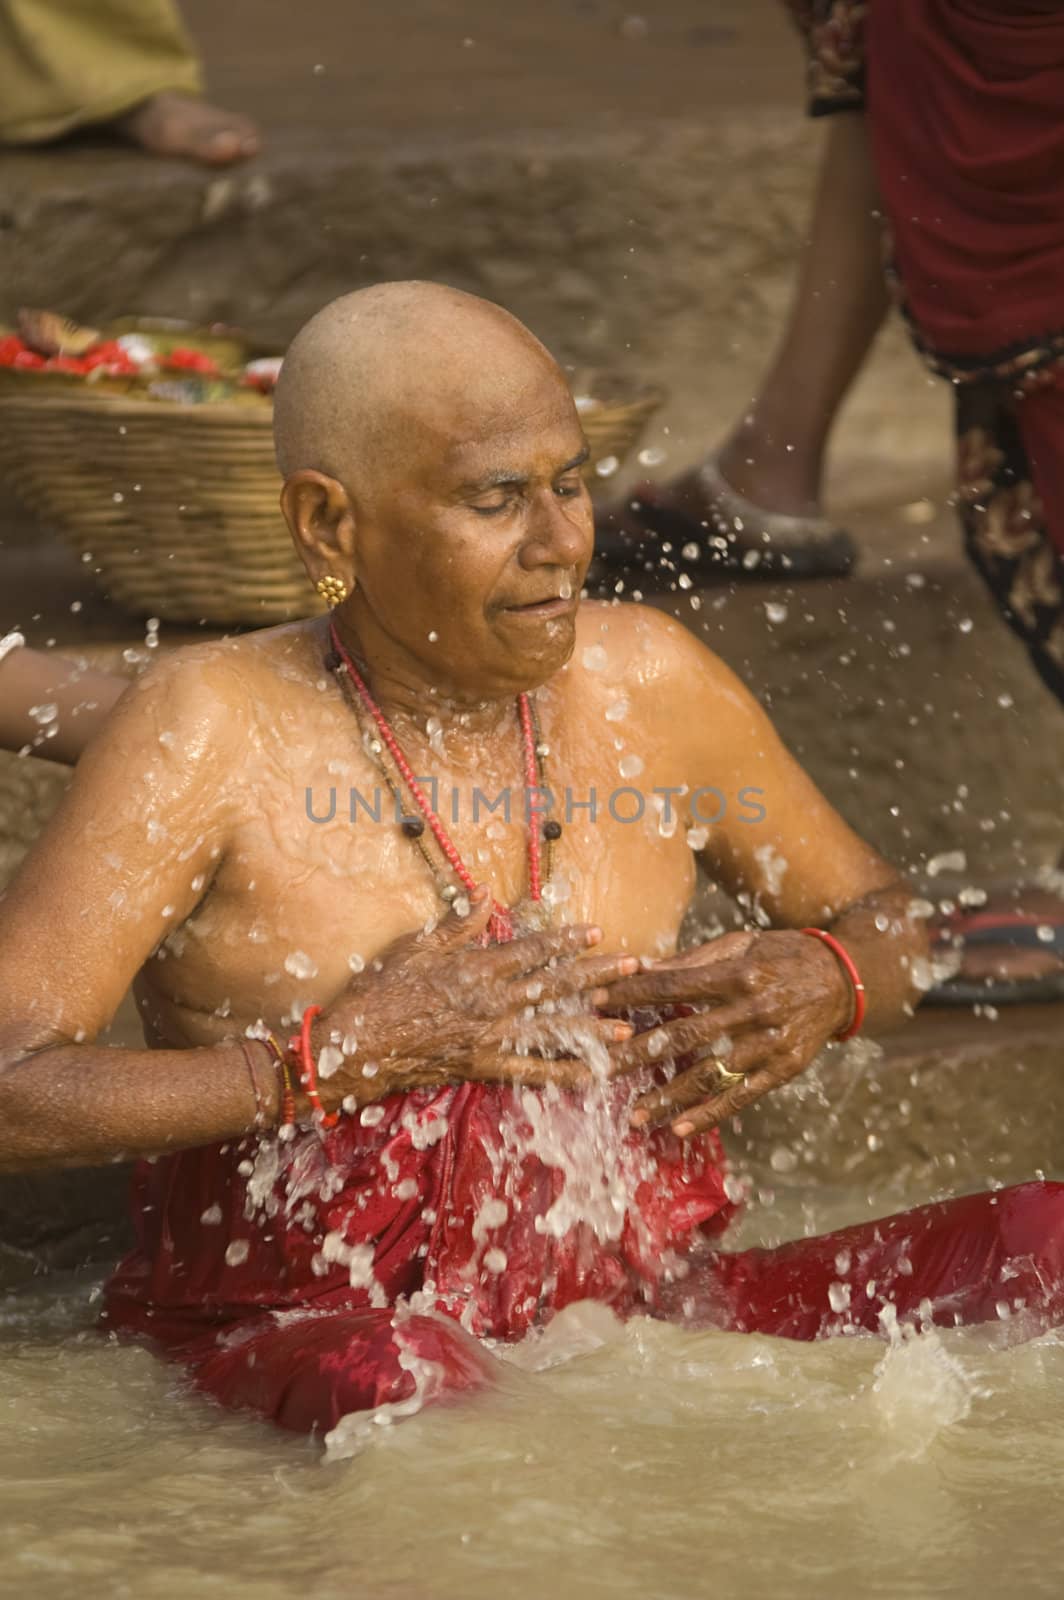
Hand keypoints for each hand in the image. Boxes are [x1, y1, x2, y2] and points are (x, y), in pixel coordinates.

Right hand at [312, 886, 638, 1111]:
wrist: (355, 1045)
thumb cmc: (379, 991)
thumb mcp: (416, 946)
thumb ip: (459, 924)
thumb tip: (488, 894)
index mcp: (476, 968)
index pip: (533, 950)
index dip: (567, 940)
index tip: (596, 932)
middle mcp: (491, 1002)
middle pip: (554, 986)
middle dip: (596, 976)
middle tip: (633, 967)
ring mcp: (490, 1037)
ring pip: (552, 1029)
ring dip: (592, 1027)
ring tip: (626, 1026)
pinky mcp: (483, 1067)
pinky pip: (531, 1071)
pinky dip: (562, 1074)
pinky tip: (590, 1076)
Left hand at [607, 929, 852, 1137]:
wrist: (844, 979)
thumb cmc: (782, 955)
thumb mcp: (742, 944)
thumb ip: (694, 960)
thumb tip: (642, 967)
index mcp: (738, 972)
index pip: (674, 985)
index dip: (633, 993)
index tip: (596, 1002)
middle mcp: (754, 1009)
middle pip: (685, 1034)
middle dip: (638, 1052)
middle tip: (599, 1068)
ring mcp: (770, 1043)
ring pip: (710, 1074)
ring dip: (669, 1096)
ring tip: (634, 1115)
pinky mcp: (785, 1069)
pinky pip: (742, 1095)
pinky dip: (710, 1114)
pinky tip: (679, 1128)